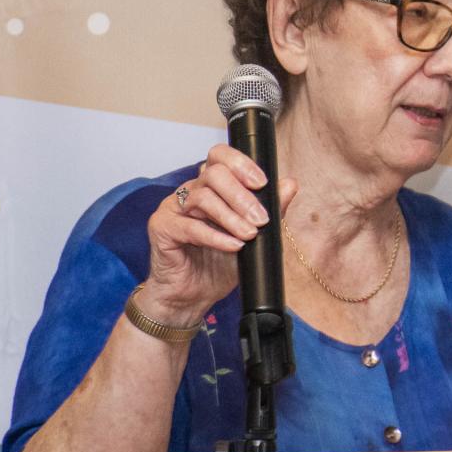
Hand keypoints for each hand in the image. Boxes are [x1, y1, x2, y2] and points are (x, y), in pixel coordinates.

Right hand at [141, 145, 298, 324]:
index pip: (220, 157)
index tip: (262, 183)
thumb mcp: (255, 236)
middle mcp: (191, 191)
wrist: (195, 295)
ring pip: (202, 197)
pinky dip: (215, 236)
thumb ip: (272, 210)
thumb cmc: (222, 263)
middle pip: (213, 173)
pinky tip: (233, 246)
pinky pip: (189, 226)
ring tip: (249, 235)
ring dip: (231, 217)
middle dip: (241, 195)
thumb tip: (290, 184)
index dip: (241, 164)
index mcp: (212, 186)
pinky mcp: (162, 228)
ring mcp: (173, 208)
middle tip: (261, 219)